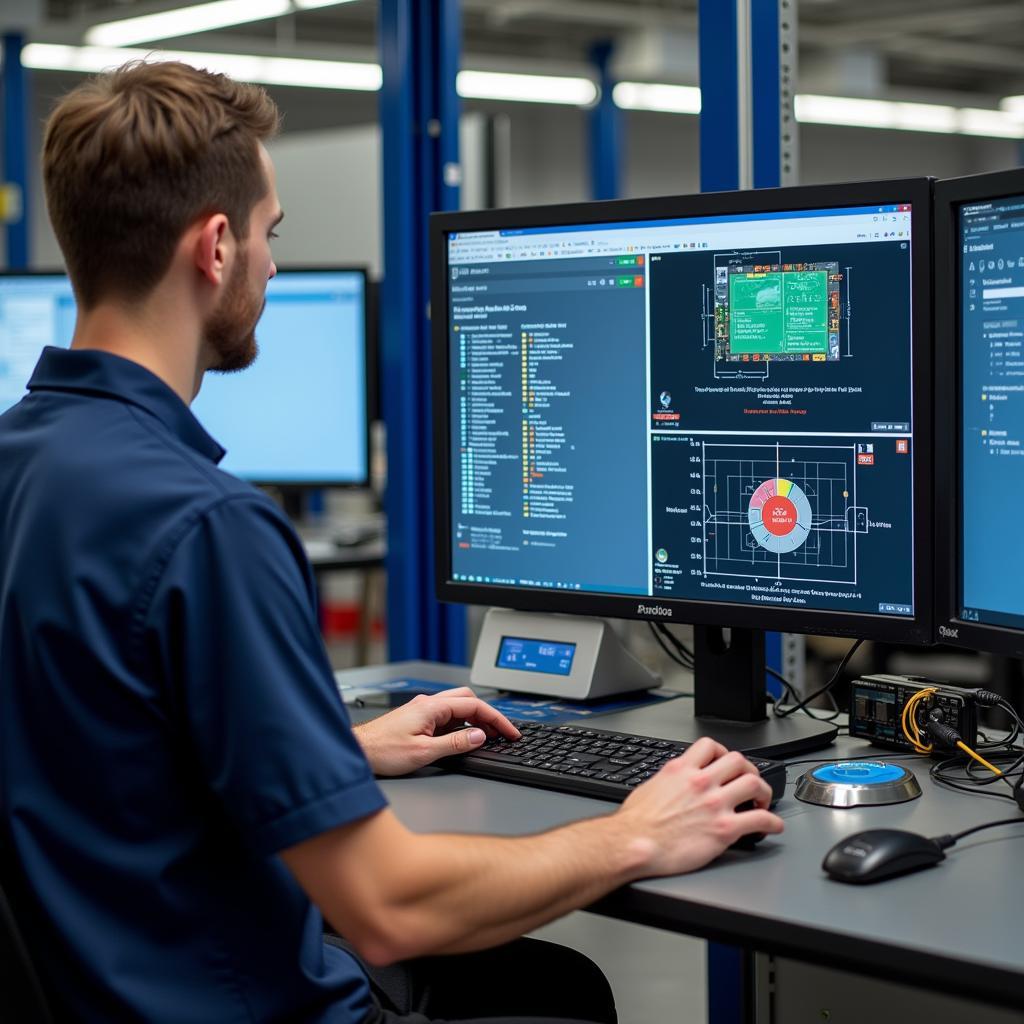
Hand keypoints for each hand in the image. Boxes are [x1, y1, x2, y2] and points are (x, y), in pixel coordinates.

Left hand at [354, 687, 520, 776]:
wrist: (358, 752)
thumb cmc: (382, 751)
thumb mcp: (424, 752)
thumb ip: (455, 743)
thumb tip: (479, 735)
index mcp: (431, 707)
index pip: (474, 705)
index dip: (496, 718)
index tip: (510, 731)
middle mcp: (427, 703)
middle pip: (468, 700)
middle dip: (488, 714)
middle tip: (501, 733)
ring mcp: (422, 710)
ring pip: (457, 707)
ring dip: (474, 719)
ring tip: (487, 737)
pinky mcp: (417, 719)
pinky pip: (446, 716)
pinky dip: (461, 724)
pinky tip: (463, 738)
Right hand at [615, 737, 783, 878]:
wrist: (634, 843)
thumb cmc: (636, 822)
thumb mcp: (651, 787)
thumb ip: (669, 781)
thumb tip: (672, 784)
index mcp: (681, 769)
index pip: (710, 746)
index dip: (723, 753)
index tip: (726, 763)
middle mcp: (701, 782)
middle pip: (739, 761)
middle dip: (749, 770)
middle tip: (750, 781)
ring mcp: (715, 804)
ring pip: (754, 783)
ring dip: (764, 792)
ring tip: (763, 802)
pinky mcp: (724, 829)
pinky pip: (760, 820)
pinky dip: (773, 822)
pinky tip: (773, 827)